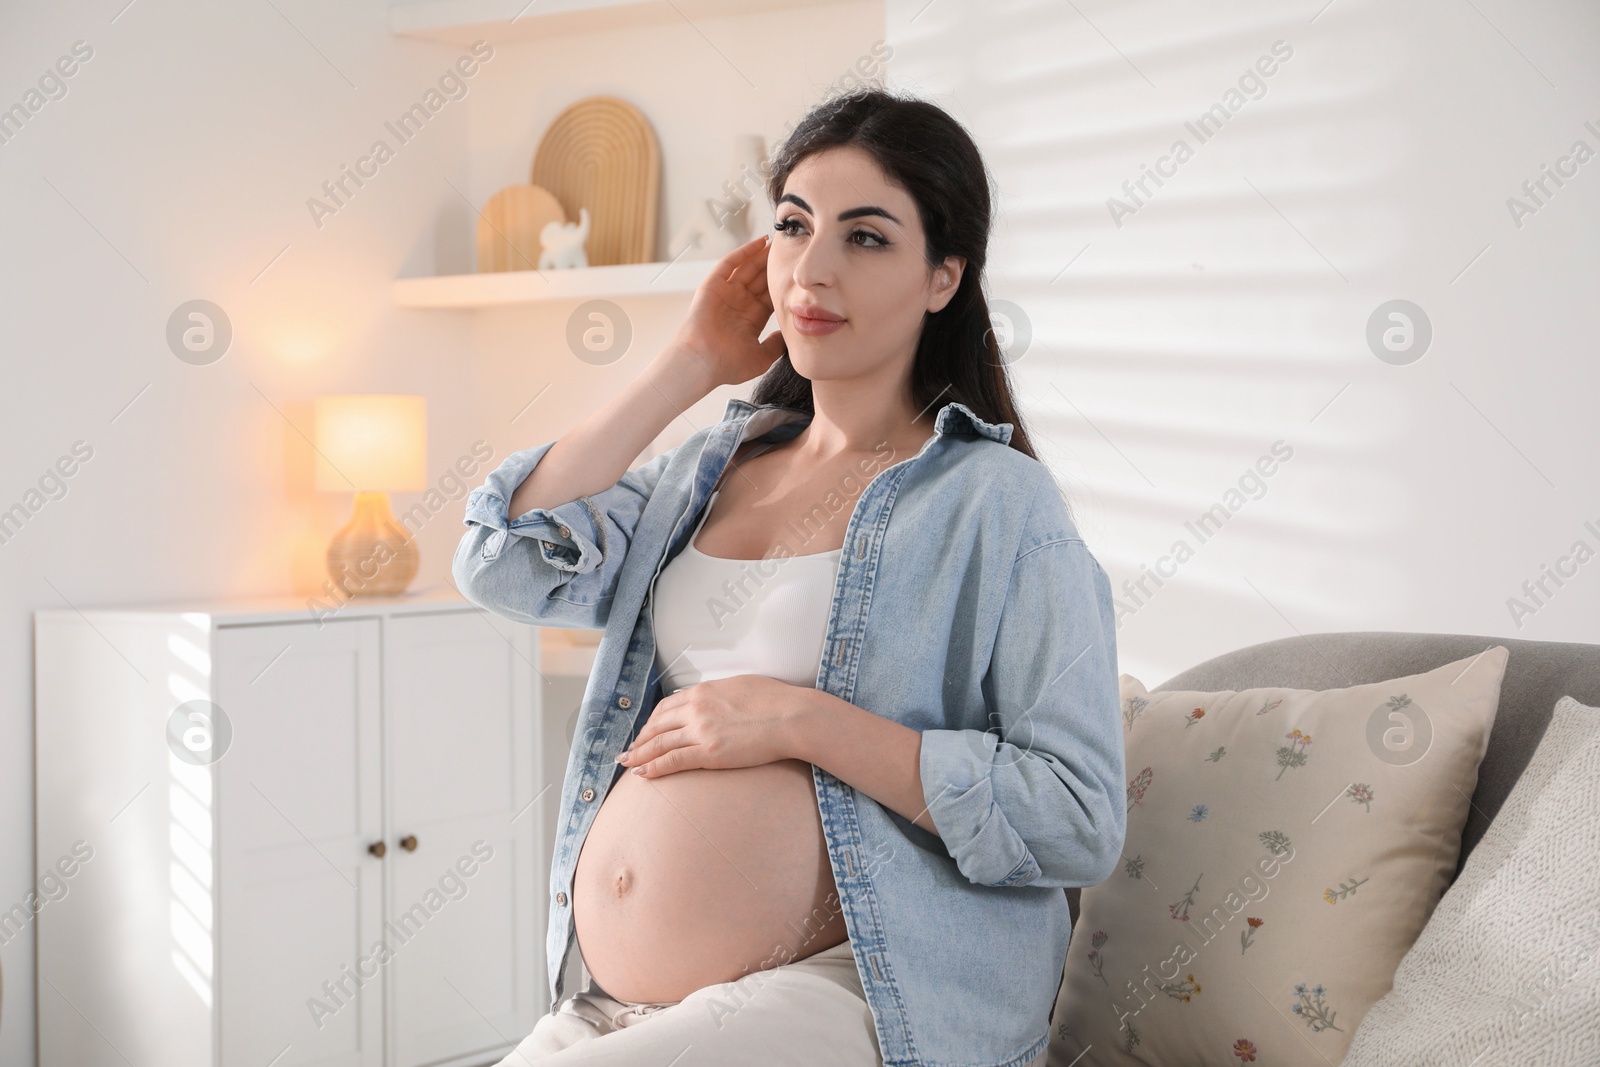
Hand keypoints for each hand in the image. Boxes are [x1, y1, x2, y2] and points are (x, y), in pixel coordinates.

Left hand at [616, 674, 811, 776]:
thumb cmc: (775, 701)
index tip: (646, 731)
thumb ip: (719, 694)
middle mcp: (696, 709)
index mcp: (703, 691)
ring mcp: (700, 731)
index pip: (667, 707)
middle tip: (629, 750)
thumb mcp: (740, 686)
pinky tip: (642, 773)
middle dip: (640, 739)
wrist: (791, 716)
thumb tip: (712, 700)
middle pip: (657, 725)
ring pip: (659, 743)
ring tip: (627, 763)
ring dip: (639, 755)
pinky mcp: (708, 752)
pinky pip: (672, 760)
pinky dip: (653, 767)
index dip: (652, 721)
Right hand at [664, 234, 787, 388]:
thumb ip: (777, 345)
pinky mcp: (712, 286)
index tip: (800, 273)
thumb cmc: (727, 365)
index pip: (771, 295)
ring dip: (761, 255)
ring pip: (747, 268)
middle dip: (774, 266)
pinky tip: (759, 242)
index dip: (784, 284)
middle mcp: (739, 303)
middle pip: (761, 279)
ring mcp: (725, 293)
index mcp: (751, 319)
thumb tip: (792, 334)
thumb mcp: (762, 357)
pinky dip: (743, 252)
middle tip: (792, 250)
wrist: (702, 364)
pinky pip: (729, 264)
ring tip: (778, 241)